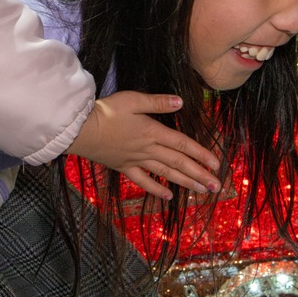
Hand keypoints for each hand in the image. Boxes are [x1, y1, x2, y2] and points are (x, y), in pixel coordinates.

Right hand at [66, 90, 220, 200]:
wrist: (81, 130)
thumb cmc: (106, 112)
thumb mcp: (132, 100)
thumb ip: (157, 102)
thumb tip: (180, 101)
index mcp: (153, 132)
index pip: (182, 143)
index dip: (201, 154)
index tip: (216, 164)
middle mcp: (148, 149)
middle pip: (178, 162)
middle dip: (199, 174)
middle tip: (216, 186)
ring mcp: (136, 160)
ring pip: (165, 173)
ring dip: (185, 182)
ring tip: (202, 191)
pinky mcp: (123, 167)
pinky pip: (143, 181)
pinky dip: (156, 189)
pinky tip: (169, 196)